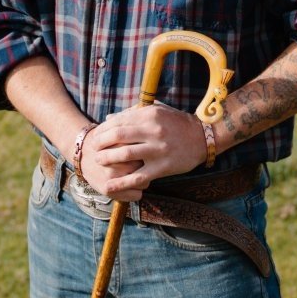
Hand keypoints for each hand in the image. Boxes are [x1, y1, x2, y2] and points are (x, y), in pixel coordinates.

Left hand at [81, 104, 205, 200]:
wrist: (203, 138)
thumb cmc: (177, 123)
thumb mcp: (157, 111)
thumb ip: (133, 113)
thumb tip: (109, 118)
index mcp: (150, 115)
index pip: (119, 121)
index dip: (104, 128)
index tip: (96, 134)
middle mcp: (153, 131)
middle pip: (118, 136)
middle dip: (102, 142)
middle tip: (93, 148)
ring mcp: (157, 150)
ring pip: (125, 155)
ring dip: (108, 159)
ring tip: (98, 161)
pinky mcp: (162, 167)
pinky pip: (138, 177)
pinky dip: (122, 183)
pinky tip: (110, 186)